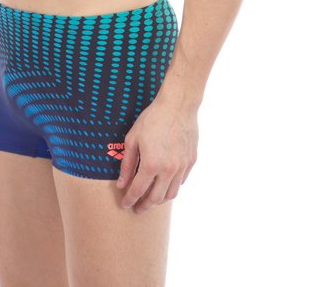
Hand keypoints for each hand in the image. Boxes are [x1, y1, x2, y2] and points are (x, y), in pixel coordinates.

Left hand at [116, 94, 198, 212]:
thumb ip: (127, 164)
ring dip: (160, 200)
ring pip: (171, 194)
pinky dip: (172, 186)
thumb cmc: (152, 119)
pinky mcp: (191, 161)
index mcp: (151, 165)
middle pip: (156, 198)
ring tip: (151, 199)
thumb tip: (122, 183)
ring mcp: (182, 167)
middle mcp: (168, 170)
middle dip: (144, 206)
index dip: (129, 200)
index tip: (125, 204)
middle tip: (137, 208)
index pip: (138, 191)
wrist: (178, 105)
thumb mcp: (133, 139)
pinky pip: (181, 181)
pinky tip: (165, 183)